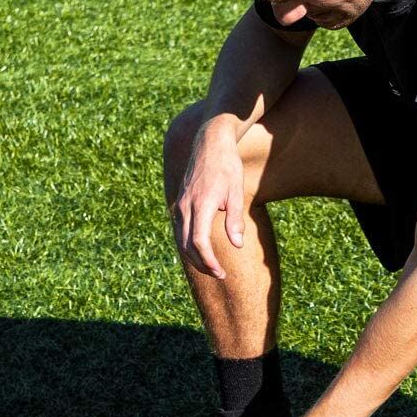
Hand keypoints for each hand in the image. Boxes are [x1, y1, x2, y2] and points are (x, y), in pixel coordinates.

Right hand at [172, 121, 246, 278]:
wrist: (209, 143)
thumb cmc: (227, 166)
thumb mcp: (237, 192)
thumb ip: (235, 220)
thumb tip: (237, 245)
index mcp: (201, 204)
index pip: (199, 242)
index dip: (209, 261)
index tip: (221, 272)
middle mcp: (186, 206)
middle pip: (187, 246)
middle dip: (202, 264)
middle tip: (220, 274)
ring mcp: (180, 205)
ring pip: (181, 240)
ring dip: (194, 257)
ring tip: (212, 267)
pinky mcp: (180, 203)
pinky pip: (180, 230)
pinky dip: (188, 245)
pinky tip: (201, 251)